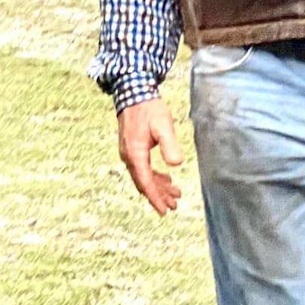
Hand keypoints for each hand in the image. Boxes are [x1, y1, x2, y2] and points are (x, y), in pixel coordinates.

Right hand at [117, 98, 182, 215]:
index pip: (145, 183)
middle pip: (144, 183)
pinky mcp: (131, 148)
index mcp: (135, 154)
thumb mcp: (163, 125)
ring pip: (143, 176)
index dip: (155, 198)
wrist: (133, 93)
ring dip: (158, 187)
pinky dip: (153, 176)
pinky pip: (141, 168)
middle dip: (158, 196)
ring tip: (175, 193)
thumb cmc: (149, 109)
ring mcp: (128, 152)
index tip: (164, 211)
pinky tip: (165, 178)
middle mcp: (128, 156)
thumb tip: (176, 164)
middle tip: (174, 206)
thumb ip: (169, 145)